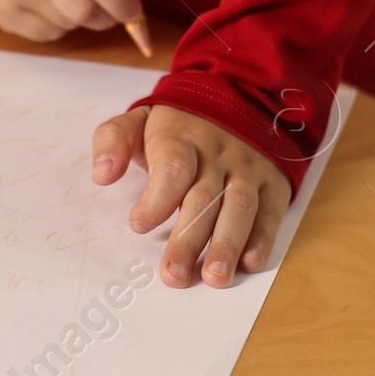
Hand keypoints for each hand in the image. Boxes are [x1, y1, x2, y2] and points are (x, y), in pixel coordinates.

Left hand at [91, 105, 290, 287]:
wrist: (239, 98)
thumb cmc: (179, 125)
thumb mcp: (141, 119)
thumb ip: (114, 140)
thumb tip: (101, 174)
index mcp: (182, 136)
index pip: (173, 167)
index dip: (157, 198)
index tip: (138, 225)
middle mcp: (218, 152)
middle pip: (204, 197)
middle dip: (189, 239)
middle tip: (173, 275)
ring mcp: (248, 167)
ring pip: (239, 206)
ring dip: (227, 244)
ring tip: (214, 277)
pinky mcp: (272, 182)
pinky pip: (271, 210)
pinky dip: (263, 238)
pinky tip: (249, 262)